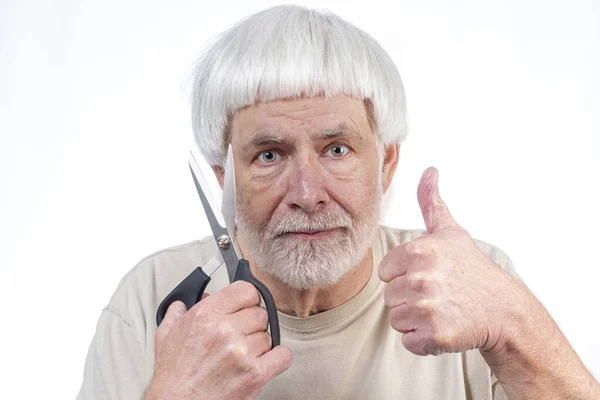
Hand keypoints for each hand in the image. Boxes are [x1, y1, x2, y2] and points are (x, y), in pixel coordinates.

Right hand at [145, 281, 292, 399]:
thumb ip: (179, 311)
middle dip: (251, 324)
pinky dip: (278, 358)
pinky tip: (265, 361)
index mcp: (205, 315)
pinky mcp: (255, 374)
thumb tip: (187, 300)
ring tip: (242, 355)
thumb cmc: (173, 376)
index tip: (245, 306)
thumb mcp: (166, 334)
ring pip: (269, 335)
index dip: (247, 298)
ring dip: (259, 345)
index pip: (246, 290)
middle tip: (239, 336)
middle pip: (260, 313)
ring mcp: (241, 352)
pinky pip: (283, 356)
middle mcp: (224, 331)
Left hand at [378, 167, 525, 355]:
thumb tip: (429, 171)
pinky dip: (423, 340)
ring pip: (396, 319)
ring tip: (442, 309)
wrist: (504, 311)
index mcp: (419, 251)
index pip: (385, 272)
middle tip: (439, 295)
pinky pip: (408, 341)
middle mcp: (421, 278)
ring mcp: (428, 308)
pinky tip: (444, 327)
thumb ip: (432, 203)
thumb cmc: (473, 271)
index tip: (429, 275)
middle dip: (410, 299)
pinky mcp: (435, 336)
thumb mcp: (451, 233)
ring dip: (416, 320)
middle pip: (389, 296)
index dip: (405, 276)